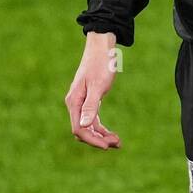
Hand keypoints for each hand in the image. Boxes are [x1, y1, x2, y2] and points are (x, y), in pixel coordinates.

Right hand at [64, 32, 121, 149]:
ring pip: (88, 126)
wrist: (102, 46)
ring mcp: (81, 102)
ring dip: (101, 136)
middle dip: (98, 140)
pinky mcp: (89, 100)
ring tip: (117, 142)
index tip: (107, 145)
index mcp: (74, 101)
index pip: (79, 128)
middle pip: (83, 130)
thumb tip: (84, 126)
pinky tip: (111, 134)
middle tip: (117, 144)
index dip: (92, 140)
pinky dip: (101, 128)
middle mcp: (75, 104)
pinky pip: (93, 120)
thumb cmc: (101, 64)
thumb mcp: (98, 85)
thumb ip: (91, 106)